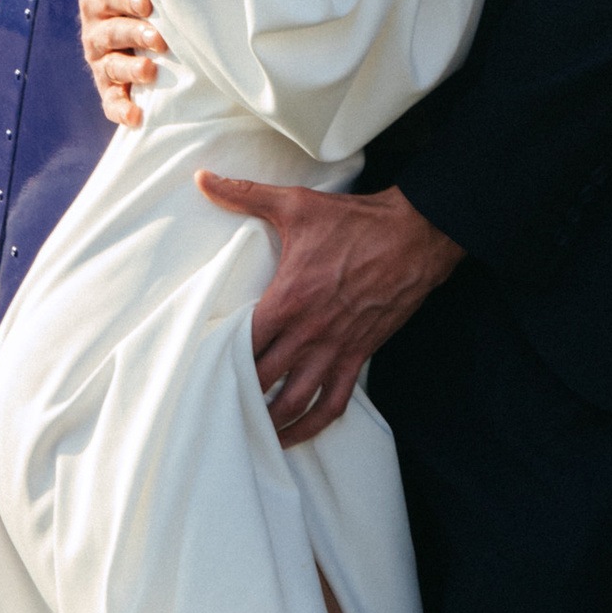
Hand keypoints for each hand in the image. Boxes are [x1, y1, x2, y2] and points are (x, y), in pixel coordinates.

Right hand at [59, 0, 167, 128]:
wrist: (136, 23)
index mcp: (97, 0)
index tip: (147, 2)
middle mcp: (96, 32)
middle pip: (110, 35)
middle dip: (134, 36)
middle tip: (160, 39)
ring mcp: (103, 62)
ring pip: (111, 68)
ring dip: (130, 71)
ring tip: (151, 72)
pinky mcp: (112, 88)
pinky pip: (112, 102)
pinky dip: (122, 110)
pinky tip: (137, 116)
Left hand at [197, 177, 464, 440]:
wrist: (415, 237)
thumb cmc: (355, 222)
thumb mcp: (296, 204)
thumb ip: (245, 194)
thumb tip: (203, 178)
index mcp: (289, 299)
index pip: (243, 343)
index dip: (217, 360)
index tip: (196, 369)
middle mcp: (310, 332)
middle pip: (262, 378)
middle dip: (236, 395)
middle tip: (211, 407)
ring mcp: (336, 349)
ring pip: (295, 401)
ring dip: (269, 420)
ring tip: (245, 433)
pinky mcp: (359, 356)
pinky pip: (334, 403)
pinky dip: (312, 424)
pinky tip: (294, 434)